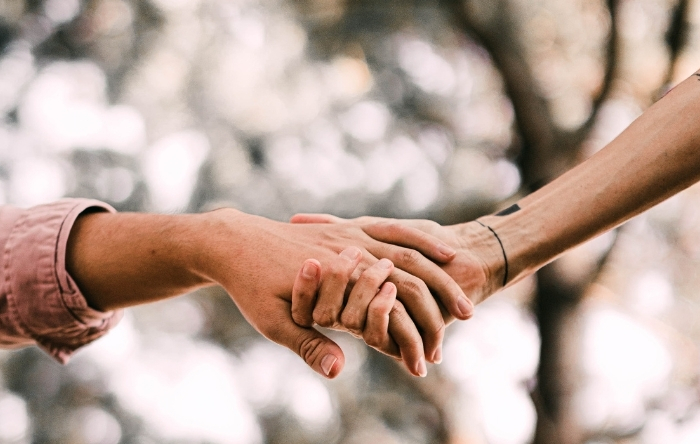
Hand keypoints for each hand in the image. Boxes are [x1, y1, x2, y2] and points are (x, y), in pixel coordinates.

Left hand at [197, 209, 469, 373]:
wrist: (231, 240)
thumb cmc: (250, 284)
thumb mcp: (273, 321)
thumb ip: (309, 344)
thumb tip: (341, 371)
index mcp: (339, 271)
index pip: (392, 294)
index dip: (415, 324)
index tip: (434, 349)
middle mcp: (351, 247)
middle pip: (409, 265)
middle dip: (441, 290)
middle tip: (468, 313)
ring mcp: (351, 234)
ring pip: (408, 244)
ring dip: (438, 264)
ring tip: (460, 284)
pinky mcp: (347, 229)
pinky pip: (394, 228)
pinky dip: (421, 238)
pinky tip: (439, 252)